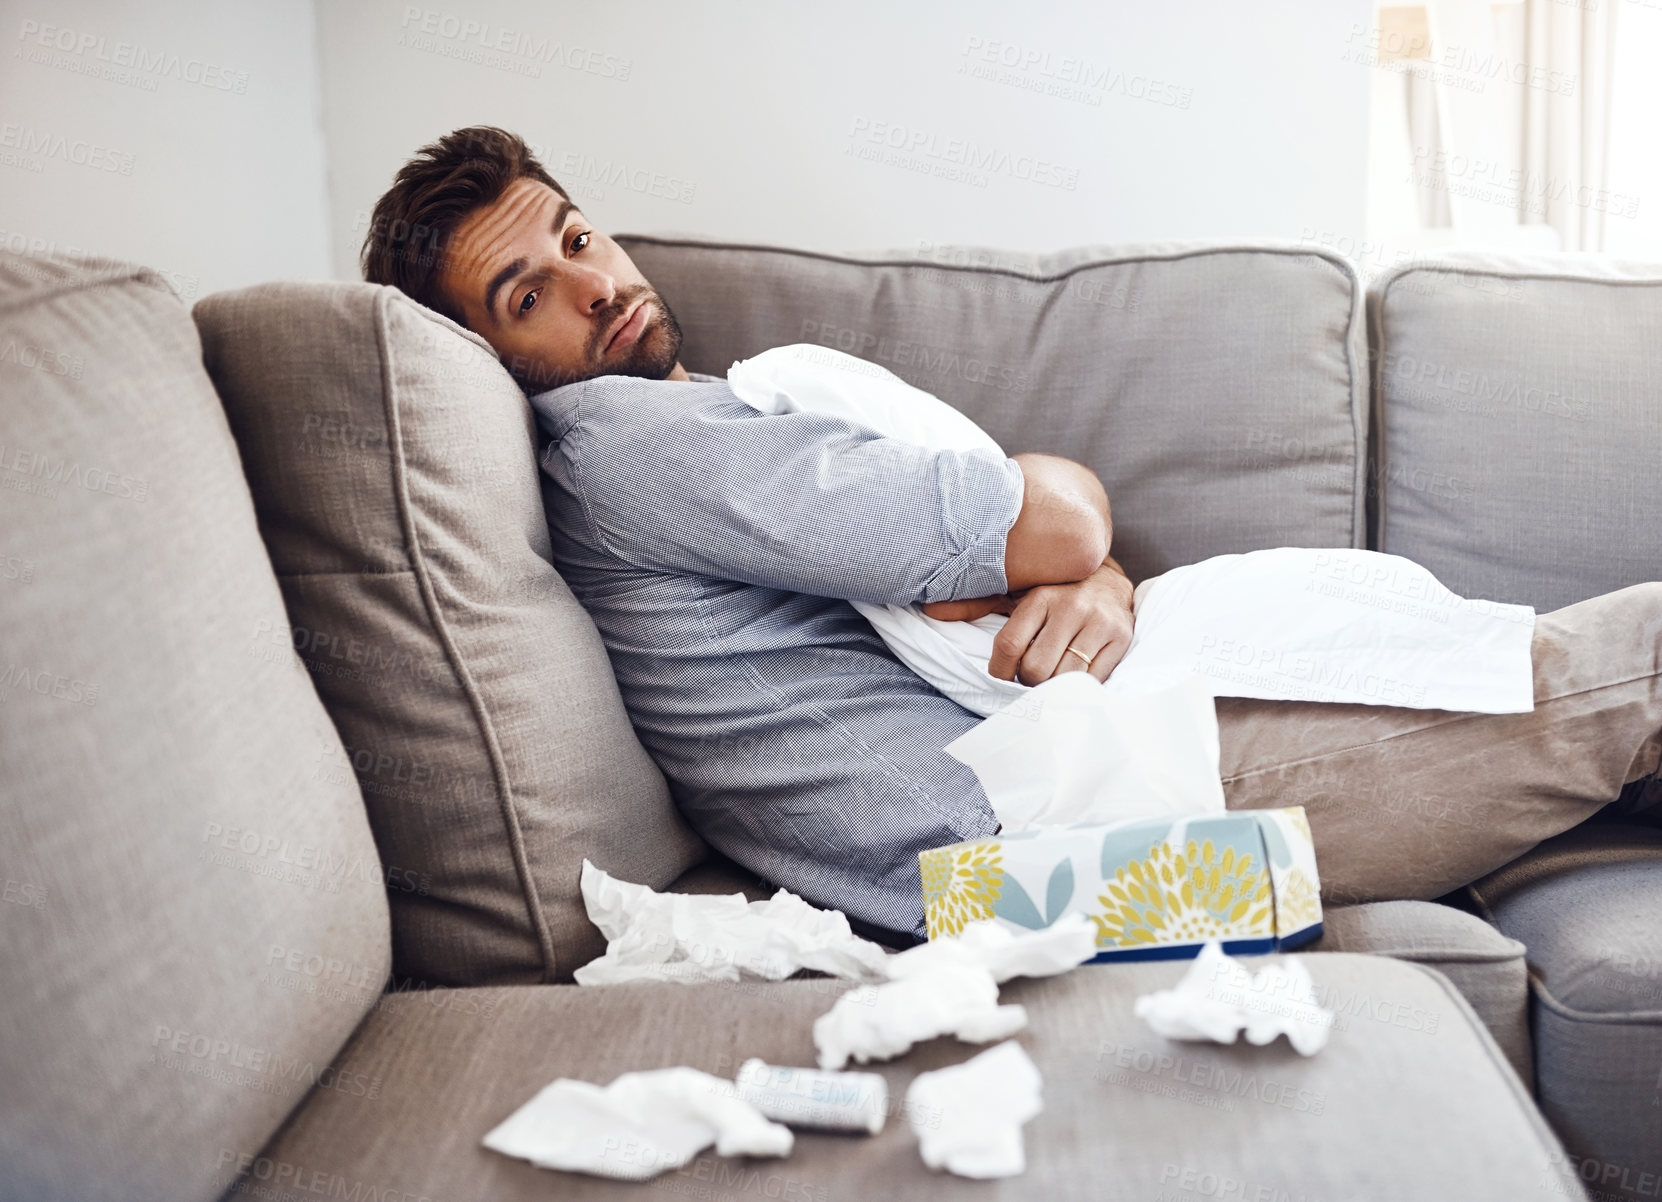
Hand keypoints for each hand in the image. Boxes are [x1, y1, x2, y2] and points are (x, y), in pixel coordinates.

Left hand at [921, 561, 1134, 684]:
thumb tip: (931, 610)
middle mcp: (1071, 606)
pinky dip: (1078, 689)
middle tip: (1029, 677)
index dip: (999, 671)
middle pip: (1035, 669)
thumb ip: (976, 603)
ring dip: (1051, 688)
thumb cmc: (1052, 591)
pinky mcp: (1121, 638)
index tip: (1001, 676)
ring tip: (1050, 678)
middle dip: (1027, 681)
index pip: (1009, 646)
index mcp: (1040, 596)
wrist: (1108, 579)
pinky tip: (1072, 680)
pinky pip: (1093, 681)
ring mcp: (1098, 623)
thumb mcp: (1016, 591)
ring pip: (1064, 679)